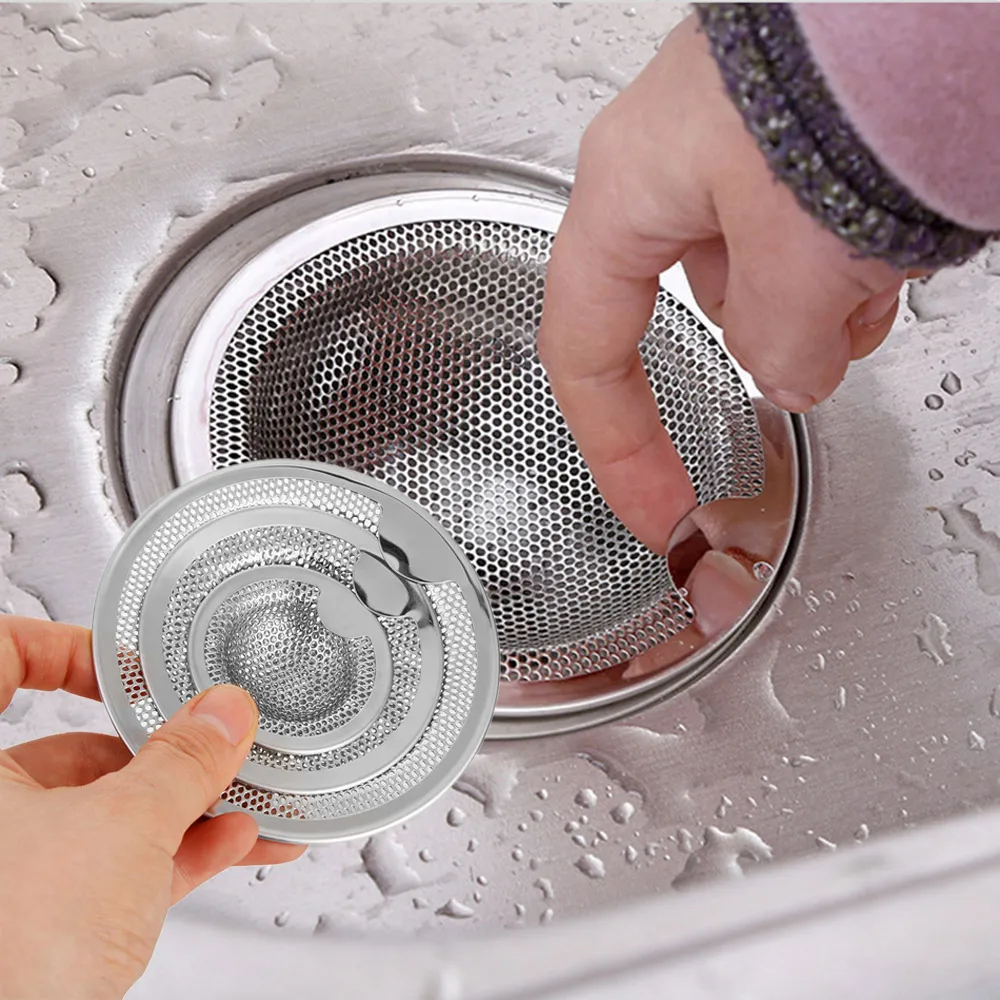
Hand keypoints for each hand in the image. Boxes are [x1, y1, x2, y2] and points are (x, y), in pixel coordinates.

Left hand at [0, 616, 303, 999]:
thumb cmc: (16, 957)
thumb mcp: (127, 830)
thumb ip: (183, 762)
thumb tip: (223, 715)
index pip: (4, 660)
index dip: (66, 649)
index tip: (131, 667)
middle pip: (76, 752)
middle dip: (165, 754)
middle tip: (219, 745)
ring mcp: (9, 872)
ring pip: (103, 816)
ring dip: (185, 807)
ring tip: (248, 802)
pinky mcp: (37, 922)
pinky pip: (112, 868)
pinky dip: (171, 855)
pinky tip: (228, 845)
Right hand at [538, 15, 908, 553]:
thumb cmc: (845, 78)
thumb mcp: (802, 260)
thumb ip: (781, 346)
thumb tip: (790, 378)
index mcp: (626, 195)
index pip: (587, 354)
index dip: (618, 448)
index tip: (657, 509)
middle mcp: (665, 168)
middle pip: (692, 312)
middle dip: (765, 350)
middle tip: (824, 355)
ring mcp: (730, 146)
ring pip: (759, 277)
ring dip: (818, 306)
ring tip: (875, 277)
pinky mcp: (790, 133)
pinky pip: (802, 233)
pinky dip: (843, 263)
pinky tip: (889, 247)